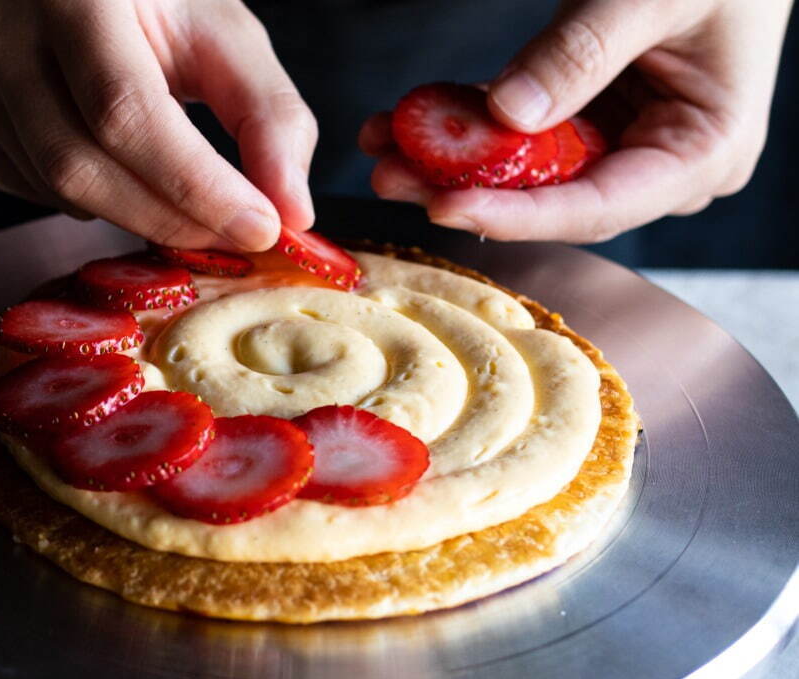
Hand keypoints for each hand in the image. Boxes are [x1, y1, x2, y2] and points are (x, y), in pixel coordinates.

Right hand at [0, 0, 315, 249]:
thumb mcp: (215, 25)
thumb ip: (264, 111)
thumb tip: (289, 209)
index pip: (125, 112)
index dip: (194, 184)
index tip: (259, 226)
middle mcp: (1, 29)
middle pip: (79, 166)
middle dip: (168, 216)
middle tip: (230, 233)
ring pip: (54, 189)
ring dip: (132, 209)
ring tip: (176, 187)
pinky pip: (25, 191)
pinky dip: (83, 199)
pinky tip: (109, 164)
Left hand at [360, 0, 793, 242]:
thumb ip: (581, 54)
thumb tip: (506, 113)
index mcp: (705, 154)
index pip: (597, 207)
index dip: (515, 215)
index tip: (444, 206)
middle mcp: (665, 164)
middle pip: (552, 196)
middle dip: (466, 187)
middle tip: (390, 178)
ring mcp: (628, 143)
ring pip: (527, 170)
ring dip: (451, 160)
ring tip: (383, 147)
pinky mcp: (593, 120)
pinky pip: (523, 134)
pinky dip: (468, 125)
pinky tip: (408, 122)